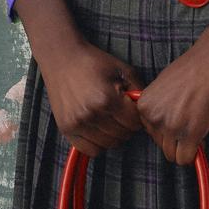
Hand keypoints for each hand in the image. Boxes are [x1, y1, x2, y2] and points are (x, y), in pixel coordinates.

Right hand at [41, 37, 146, 157]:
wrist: (62, 58)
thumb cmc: (94, 62)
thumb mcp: (122, 69)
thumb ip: (138, 89)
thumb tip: (147, 109)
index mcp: (107, 99)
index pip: (134, 123)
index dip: (137, 117)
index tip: (132, 109)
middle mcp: (91, 114)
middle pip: (122, 135)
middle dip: (127, 126)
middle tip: (121, 115)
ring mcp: (77, 123)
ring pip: (108, 144)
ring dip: (113, 135)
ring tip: (110, 121)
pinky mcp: (66, 128)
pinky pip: (90, 150)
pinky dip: (98, 144)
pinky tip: (98, 130)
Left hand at [131, 37, 208, 165]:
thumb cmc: (193, 69)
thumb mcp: (163, 86)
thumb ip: (159, 108)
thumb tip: (164, 129)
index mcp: (144, 106)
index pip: (150, 132)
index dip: (167, 128)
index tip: (180, 119)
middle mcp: (154, 118)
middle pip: (161, 145)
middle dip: (177, 139)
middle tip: (192, 124)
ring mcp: (171, 127)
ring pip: (173, 155)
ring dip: (185, 147)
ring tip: (198, 130)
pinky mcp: (190, 134)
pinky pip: (186, 158)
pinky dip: (195, 154)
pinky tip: (202, 138)